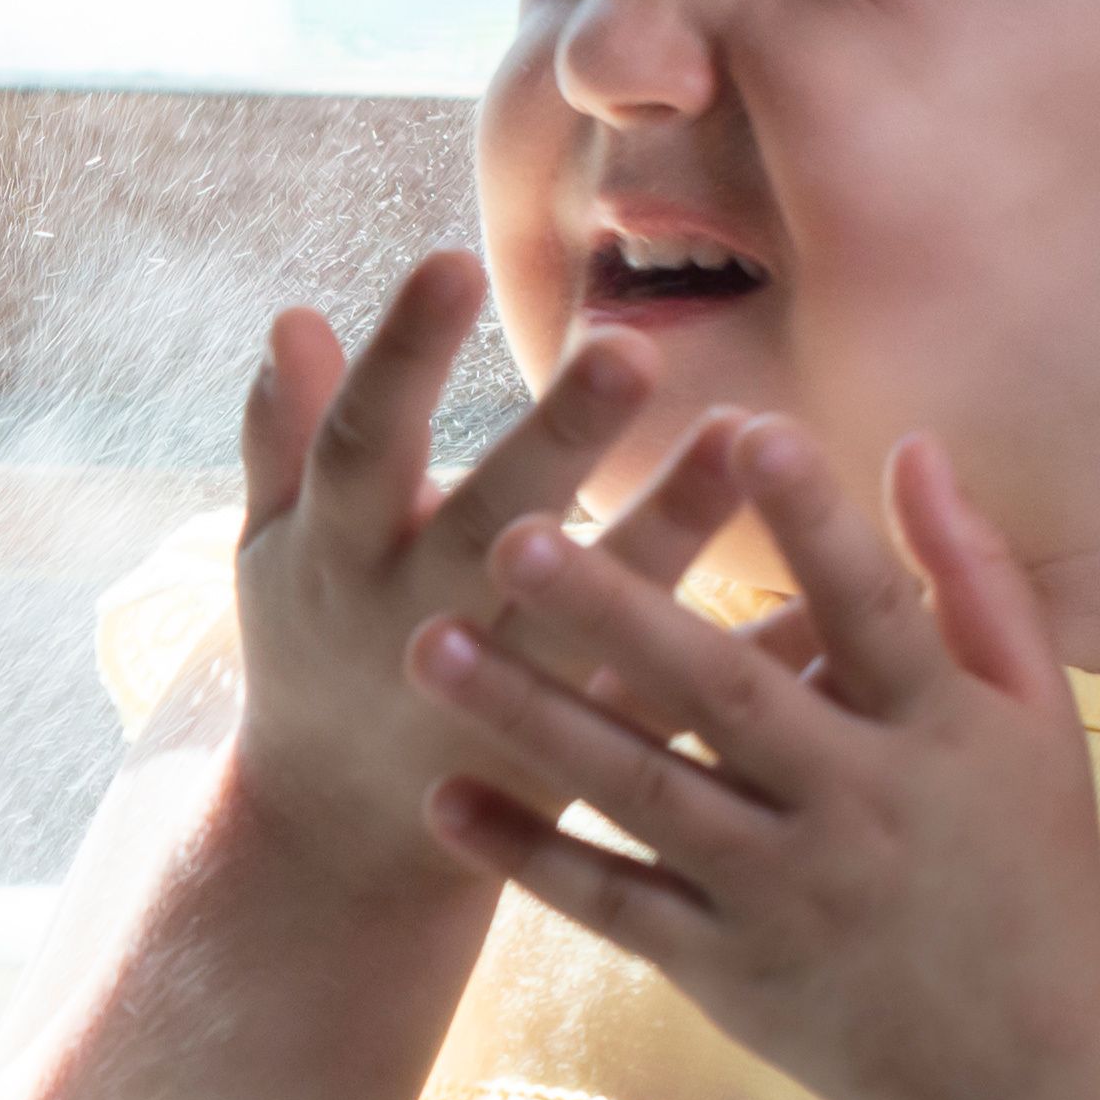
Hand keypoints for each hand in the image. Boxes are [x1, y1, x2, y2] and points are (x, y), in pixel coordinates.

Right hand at [224, 252, 755, 913]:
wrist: (340, 840)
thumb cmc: (314, 652)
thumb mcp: (276, 550)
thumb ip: (285, 440)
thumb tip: (292, 317)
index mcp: (339, 555)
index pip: (365, 441)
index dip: (403, 355)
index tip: (455, 258)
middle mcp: (417, 618)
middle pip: (492, 521)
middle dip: (558, 439)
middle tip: (632, 347)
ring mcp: (503, 696)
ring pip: (593, 612)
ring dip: (669, 525)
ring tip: (743, 429)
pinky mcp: (579, 758)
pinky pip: (670, 700)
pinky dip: (745, 652)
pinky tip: (823, 589)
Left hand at [409, 422, 1099, 1099]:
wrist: (1032, 1070)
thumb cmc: (1031, 866)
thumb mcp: (1035, 719)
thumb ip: (975, 578)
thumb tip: (916, 446)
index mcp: (940, 733)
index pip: (873, 611)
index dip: (816, 522)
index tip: (748, 428)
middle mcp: (857, 807)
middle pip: (724, 695)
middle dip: (617, 613)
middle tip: (511, 536)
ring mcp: (784, 892)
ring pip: (643, 792)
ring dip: (534, 718)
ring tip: (428, 647)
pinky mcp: (727, 969)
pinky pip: (614, 905)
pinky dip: (528, 856)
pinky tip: (441, 797)